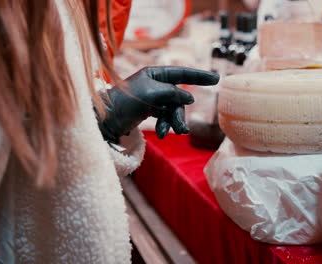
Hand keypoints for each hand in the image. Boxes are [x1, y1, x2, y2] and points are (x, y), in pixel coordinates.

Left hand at [97, 66, 219, 142]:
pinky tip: (162, 134)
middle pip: (178, 98)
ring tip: (171, 134)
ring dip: (173, 122)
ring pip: (173, 110)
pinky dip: (165, 126)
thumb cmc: (125, 101)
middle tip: (181, 129)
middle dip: (179, 114)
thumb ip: (173, 94)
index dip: (199, 76)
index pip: (181, 73)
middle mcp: (155, 84)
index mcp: (154, 74)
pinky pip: (165, 117)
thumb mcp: (151, 94)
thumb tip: (190, 97)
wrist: (105, 120)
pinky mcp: (149, 111)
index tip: (216, 78)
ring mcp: (153, 98)